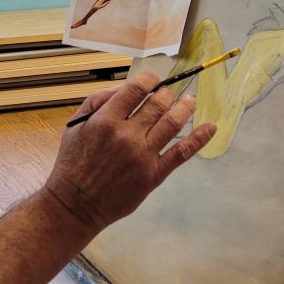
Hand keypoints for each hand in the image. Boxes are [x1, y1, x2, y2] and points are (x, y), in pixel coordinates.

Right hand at [42, 71, 215, 233]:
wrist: (75, 203)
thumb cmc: (72, 163)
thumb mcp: (75, 126)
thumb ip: (98, 102)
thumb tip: (125, 88)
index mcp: (106, 120)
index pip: (137, 89)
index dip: (149, 80)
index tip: (153, 80)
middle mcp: (127, 135)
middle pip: (158, 103)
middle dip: (166, 94)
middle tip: (168, 94)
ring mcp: (143, 155)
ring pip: (173, 122)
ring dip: (186, 107)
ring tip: (190, 101)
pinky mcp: (154, 174)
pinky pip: (182, 152)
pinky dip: (199, 138)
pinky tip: (211, 127)